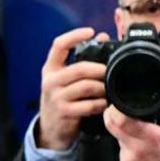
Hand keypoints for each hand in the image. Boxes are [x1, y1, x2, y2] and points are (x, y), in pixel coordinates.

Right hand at [36, 26, 107, 150]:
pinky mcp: (65, 112)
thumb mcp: (65, 78)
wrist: (51, 128)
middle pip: (80, 69)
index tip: (91, 31)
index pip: (59, 45)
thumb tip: (102, 36)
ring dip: (102, 88)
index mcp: (50, 68)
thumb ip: (82, 58)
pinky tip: (103, 104)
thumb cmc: (63, 98)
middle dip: (99, 70)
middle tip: (109, 73)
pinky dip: (100, 104)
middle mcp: (50, 81)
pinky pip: (88, 105)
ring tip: (108, 89)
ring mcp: (56, 97)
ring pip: (86, 87)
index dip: (75, 35)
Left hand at [104, 83, 159, 160]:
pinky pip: (120, 150)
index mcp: (152, 137)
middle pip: (111, 125)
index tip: (120, 104)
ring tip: (139, 134)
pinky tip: (140, 149)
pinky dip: (126, 145)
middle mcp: (137, 149)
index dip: (114, 109)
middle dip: (112, 115)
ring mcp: (128, 160)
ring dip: (123, 131)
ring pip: (115, 137)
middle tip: (120, 112)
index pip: (120, 119)